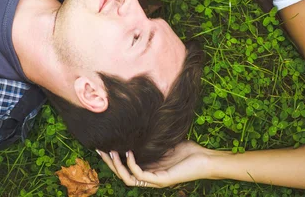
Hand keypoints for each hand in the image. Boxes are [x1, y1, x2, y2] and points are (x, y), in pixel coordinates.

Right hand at [97, 140, 217, 187]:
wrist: (205, 160)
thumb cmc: (188, 151)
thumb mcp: (163, 142)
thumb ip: (150, 139)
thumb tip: (138, 123)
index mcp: (149, 170)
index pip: (125, 168)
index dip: (112, 159)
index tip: (103, 145)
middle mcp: (149, 178)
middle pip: (122, 174)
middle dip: (109, 163)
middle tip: (99, 149)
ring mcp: (155, 180)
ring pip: (127, 178)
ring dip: (116, 166)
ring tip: (110, 152)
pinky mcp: (161, 180)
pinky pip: (140, 175)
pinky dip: (131, 165)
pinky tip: (128, 152)